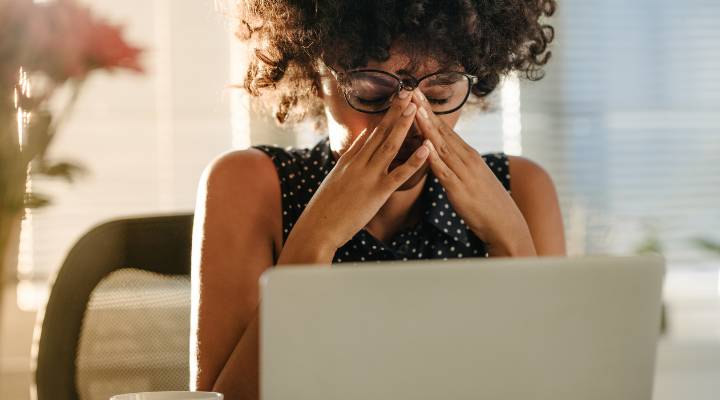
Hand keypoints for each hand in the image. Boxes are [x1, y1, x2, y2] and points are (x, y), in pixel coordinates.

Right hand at [289, 91, 430, 251]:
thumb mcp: (336, 177)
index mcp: (350, 160)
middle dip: (396, 112)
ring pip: (390, 146)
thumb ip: (350, 156)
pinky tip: (426, 149)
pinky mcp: (377, 192)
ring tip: (416, 108)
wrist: (318, 227)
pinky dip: (414, 161)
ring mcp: (368, 176)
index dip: (386, 115)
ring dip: (404, 126)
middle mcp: (359, 163)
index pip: (371, 133)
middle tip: (409, 93)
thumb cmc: (325, 207)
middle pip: (381, 132)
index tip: (397, 99)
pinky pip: (399, 174)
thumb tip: (363, 136)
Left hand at [410, 90, 535, 255]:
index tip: (416, 93)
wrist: (505, 224)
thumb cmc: (486, 203)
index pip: (445, 128)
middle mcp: (467, 159)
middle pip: (442, 131)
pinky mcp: (459, 190)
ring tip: (414, 110)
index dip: (429, 111)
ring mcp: (464, 173)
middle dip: (425, 110)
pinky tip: (424, 147)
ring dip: (427, 127)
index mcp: (468, 155)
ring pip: (441, 146)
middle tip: (410, 90)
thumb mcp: (472, 177)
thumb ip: (457, 164)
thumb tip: (443, 154)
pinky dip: (434, 158)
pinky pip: (444, 172)